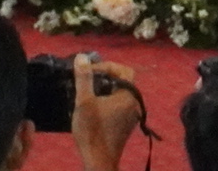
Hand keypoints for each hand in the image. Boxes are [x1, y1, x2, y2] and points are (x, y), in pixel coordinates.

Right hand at [70, 54, 140, 170]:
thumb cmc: (92, 131)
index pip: (124, 70)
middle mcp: (135, 103)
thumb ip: (84, 79)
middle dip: (105, 77)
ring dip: (105, 89)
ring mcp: (132, 115)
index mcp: (129, 95)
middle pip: (123, 81)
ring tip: (87, 91)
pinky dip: (108, 100)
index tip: (89, 70)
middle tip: (88, 79)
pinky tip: (92, 107)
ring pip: (120, 94)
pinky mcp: (126, 125)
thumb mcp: (84, 102)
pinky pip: (119, 105)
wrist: (99, 161)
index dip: (106, 66)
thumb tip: (82, 57)